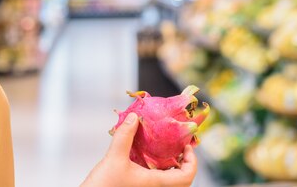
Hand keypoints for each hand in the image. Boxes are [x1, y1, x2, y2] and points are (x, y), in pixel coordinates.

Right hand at [81, 113, 196, 186]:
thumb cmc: (103, 186)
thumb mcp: (114, 158)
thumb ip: (125, 136)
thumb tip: (135, 117)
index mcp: (157, 184)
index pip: (187, 176)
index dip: (192, 161)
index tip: (187, 145)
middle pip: (182, 180)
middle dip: (184, 163)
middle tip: (178, 147)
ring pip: (169, 182)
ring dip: (171, 167)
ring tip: (164, 149)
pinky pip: (156, 181)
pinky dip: (158, 170)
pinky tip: (146, 158)